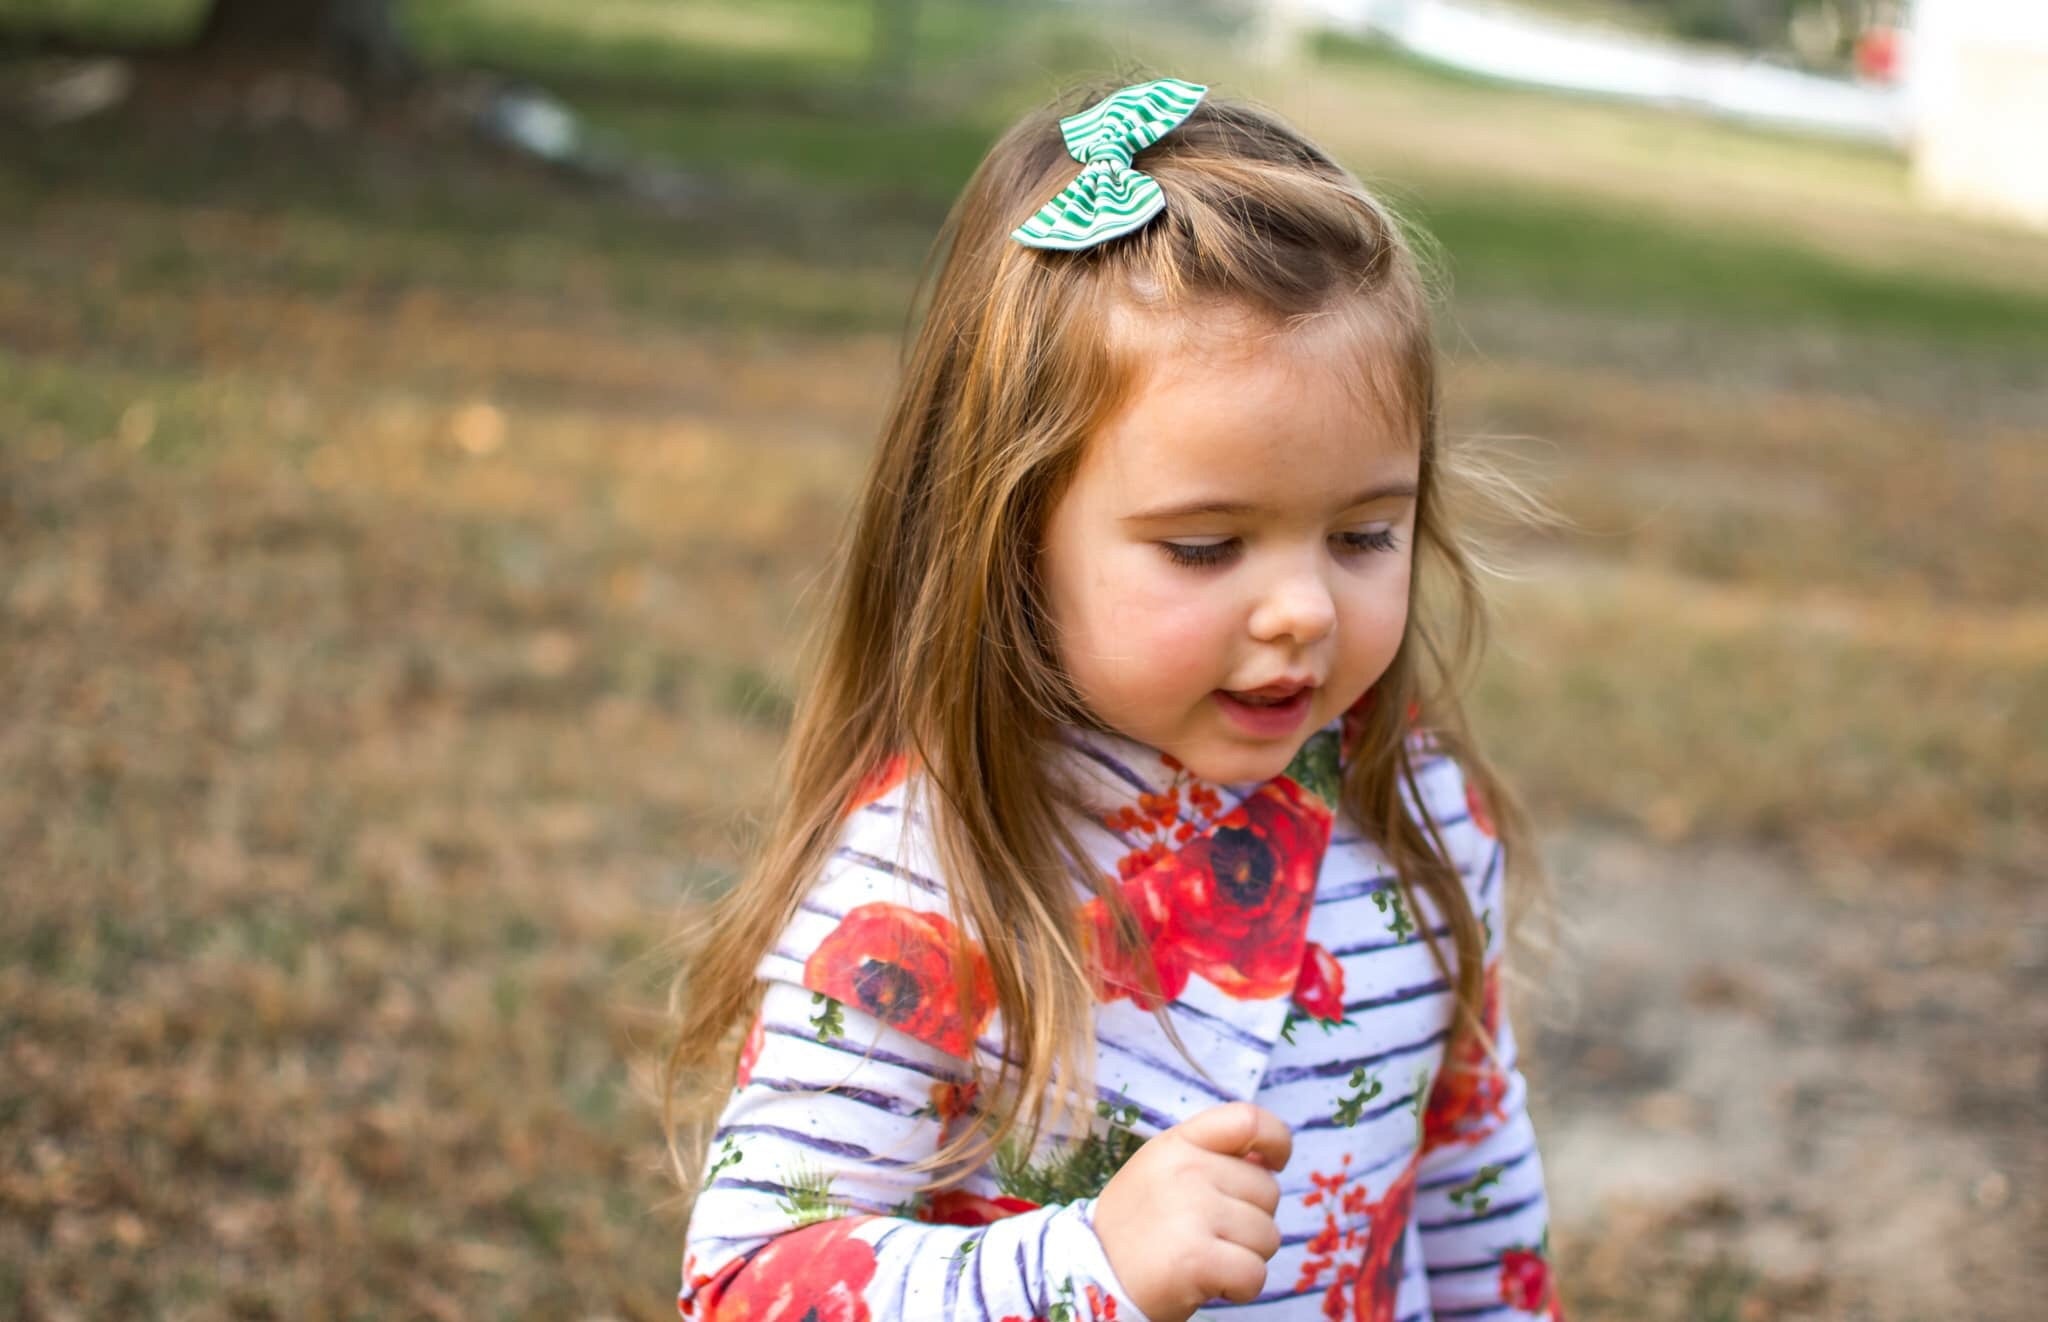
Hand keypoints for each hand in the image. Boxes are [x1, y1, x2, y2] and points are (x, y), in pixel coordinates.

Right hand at [1092, 1101, 1290, 1321]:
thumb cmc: (1139, 1228)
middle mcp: (1185, 1169)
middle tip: (1208, 1235)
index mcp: (1177, 1143)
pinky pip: (1255, 1274)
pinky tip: (1208, 1283)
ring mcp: (1192, 1211)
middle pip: (1268, 1191)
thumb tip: (1270, 1159)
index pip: (1248, 1119)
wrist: (1094, 1279)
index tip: (1273, 1165)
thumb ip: (1213, 1157)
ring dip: (1245, 1256)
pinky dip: (1240, 1288)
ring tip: (1204, 1257)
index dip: (1277, 1140)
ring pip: (1268, 1236)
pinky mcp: (1198, 1258)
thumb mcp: (1163, 1172)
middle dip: (1251, 1221)